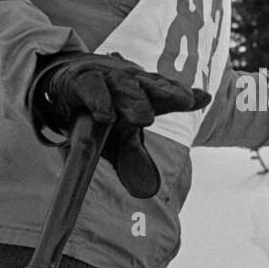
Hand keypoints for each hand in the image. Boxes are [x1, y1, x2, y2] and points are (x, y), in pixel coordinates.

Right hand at [32, 52, 209, 197]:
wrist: (65, 86)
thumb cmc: (101, 111)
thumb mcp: (117, 138)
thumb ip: (134, 157)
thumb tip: (146, 187)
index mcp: (144, 95)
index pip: (167, 93)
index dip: (183, 95)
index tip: (203, 98)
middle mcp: (130, 84)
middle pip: (151, 87)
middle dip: (167, 94)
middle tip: (184, 102)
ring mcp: (107, 79)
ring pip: (124, 86)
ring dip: (136, 100)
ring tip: (146, 118)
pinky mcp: (82, 81)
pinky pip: (92, 89)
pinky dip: (99, 100)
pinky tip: (105, 114)